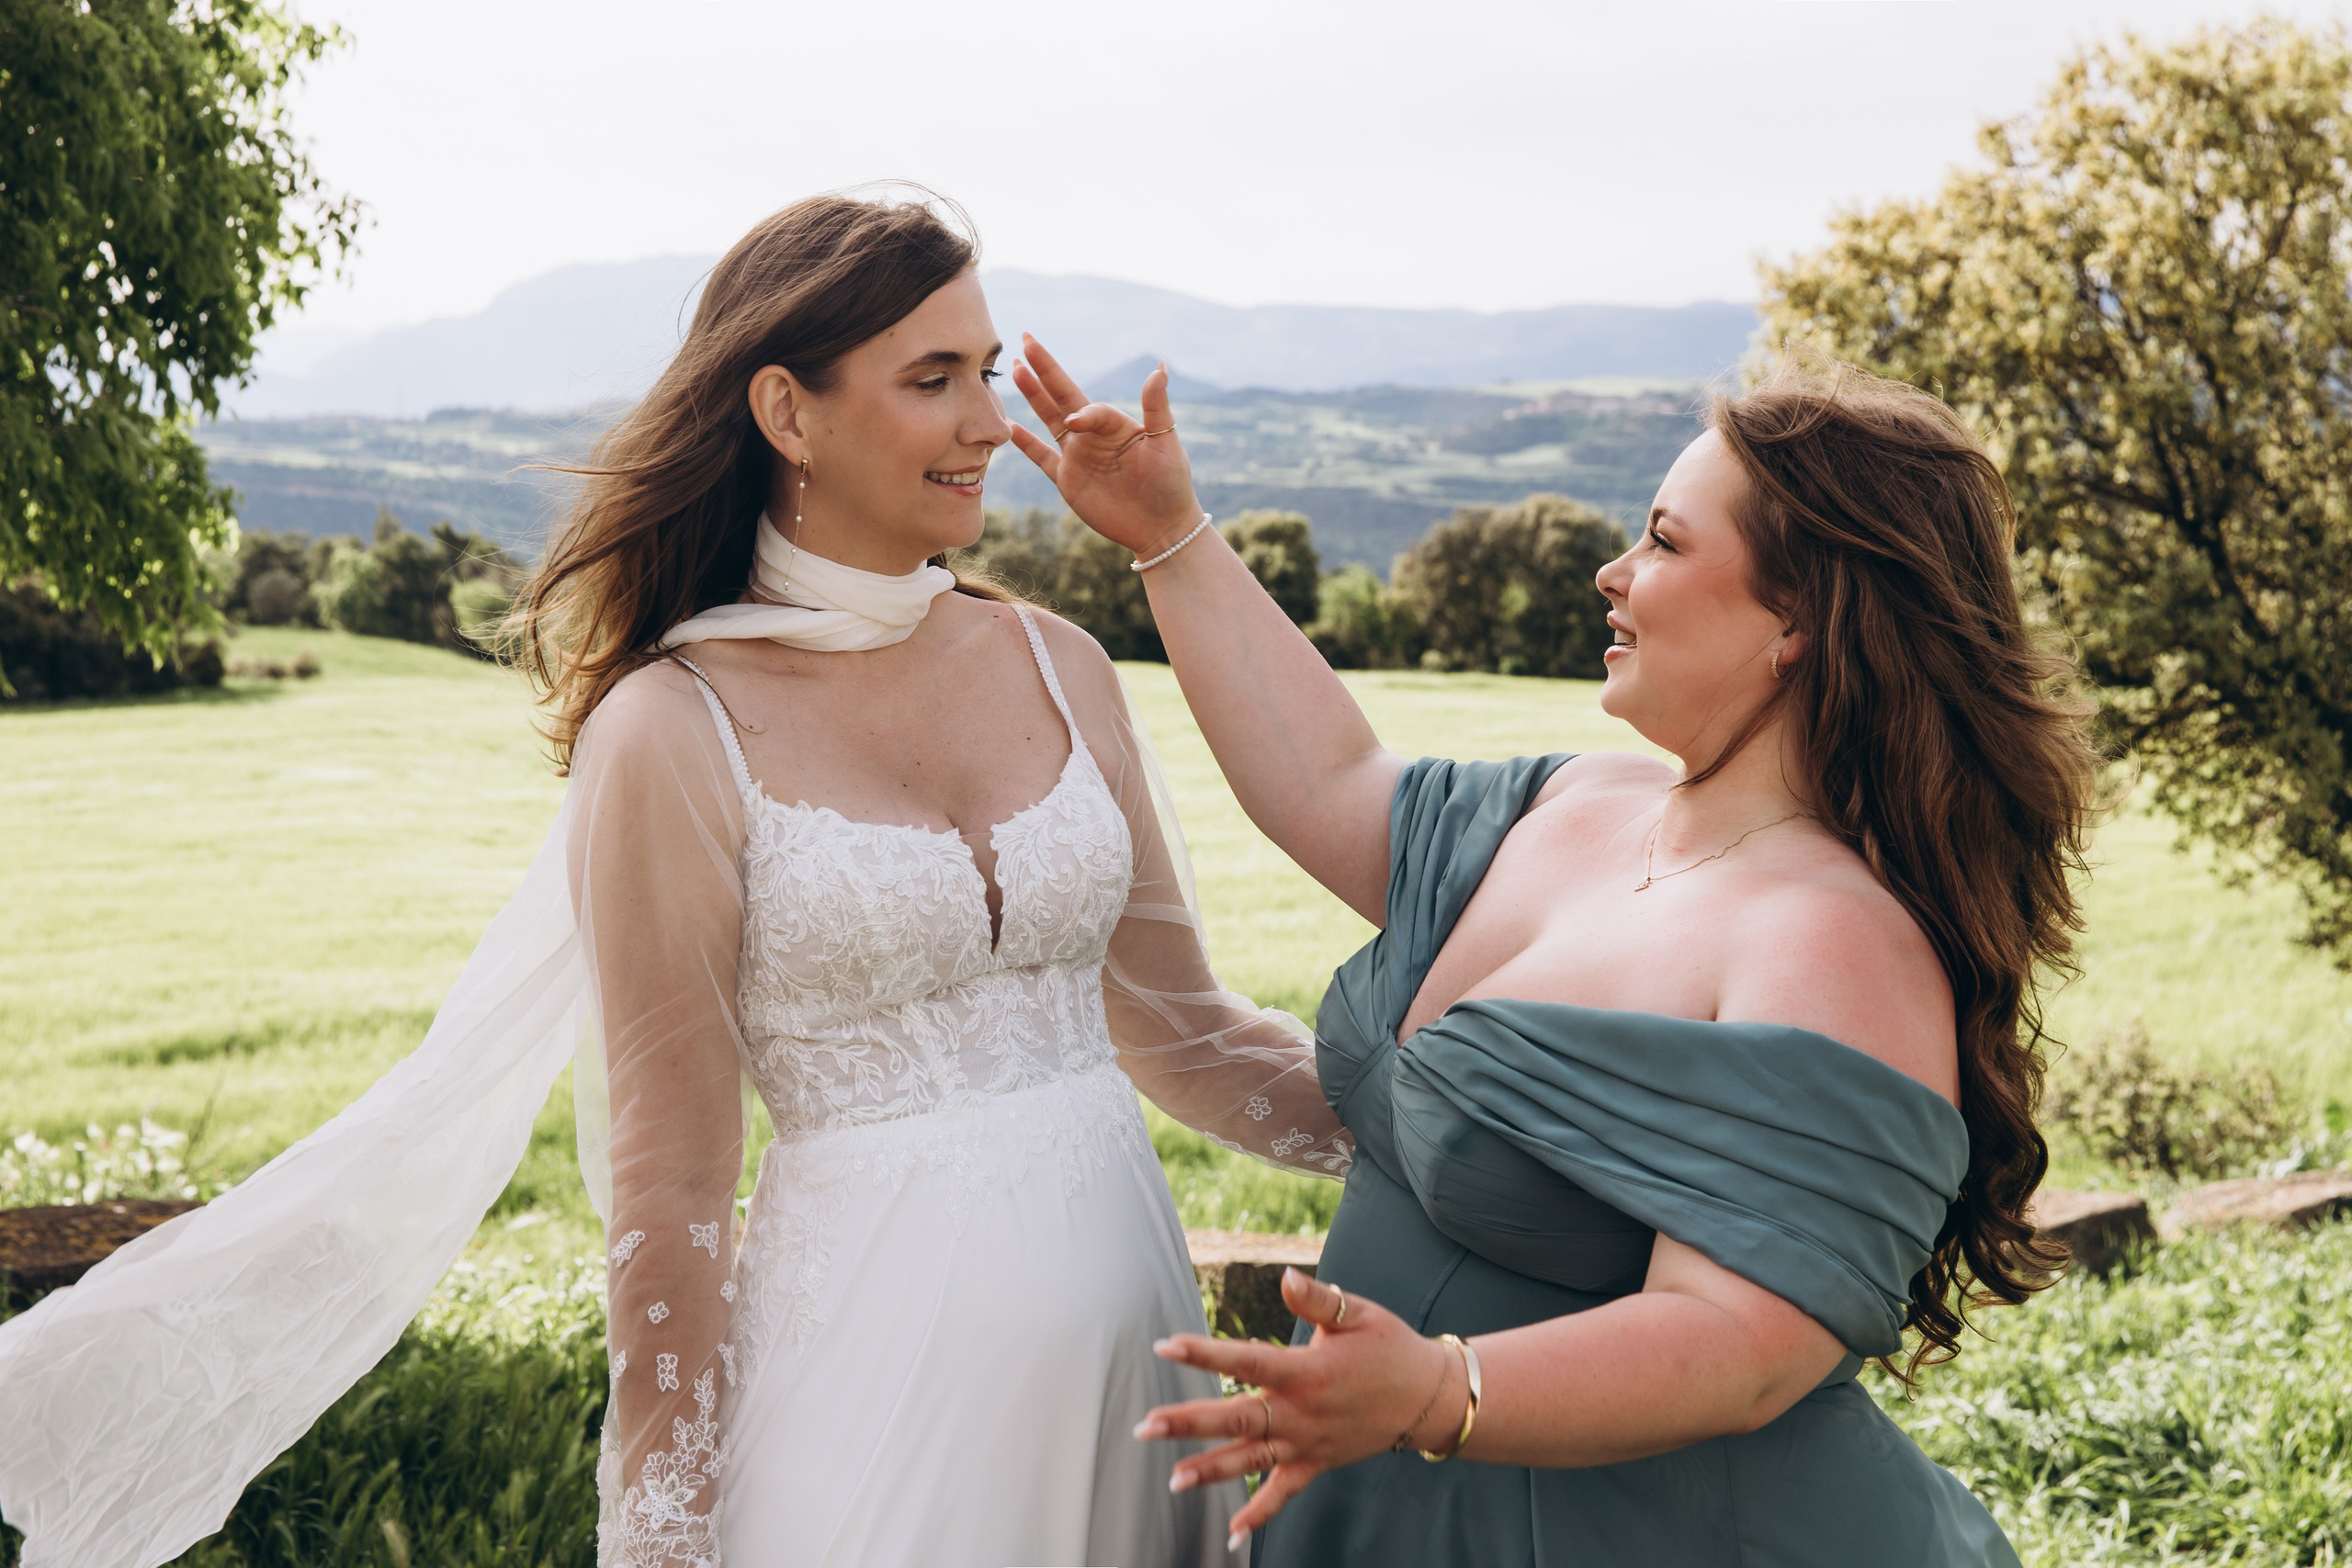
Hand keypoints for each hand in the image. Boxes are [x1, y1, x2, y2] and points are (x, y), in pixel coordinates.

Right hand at [1008, 333, 1204, 557]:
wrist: (1161, 528)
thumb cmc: (1170, 485)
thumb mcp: (1165, 442)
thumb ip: (1156, 406)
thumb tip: (1160, 367)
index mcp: (1115, 424)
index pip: (1089, 407)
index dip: (1083, 413)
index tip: (1076, 424)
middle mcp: (1094, 435)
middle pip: (1062, 396)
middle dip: (1044, 369)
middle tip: (1026, 341)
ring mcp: (1078, 456)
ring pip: (1048, 419)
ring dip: (1033, 395)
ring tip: (1016, 369)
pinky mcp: (1068, 480)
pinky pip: (1041, 457)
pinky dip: (1026, 443)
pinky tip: (1009, 425)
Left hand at [1134, 1268, 1465, 1550]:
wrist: (1428, 1396)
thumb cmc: (1389, 1346)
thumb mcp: (1357, 1314)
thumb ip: (1316, 1299)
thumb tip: (1284, 1277)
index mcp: (1306, 1371)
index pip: (1245, 1361)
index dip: (1204, 1354)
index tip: (1165, 1347)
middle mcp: (1302, 1412)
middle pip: (1237, 1420)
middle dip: (1188, 1423)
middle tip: (1145, 1427)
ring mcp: (1308, 1443)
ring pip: (1252, 1460)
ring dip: (1211, 1470)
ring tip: (1172, 1480)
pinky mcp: (1317, 1464)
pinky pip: (1283, 1494)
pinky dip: (1258, 1516)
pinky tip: (1230, 1537)